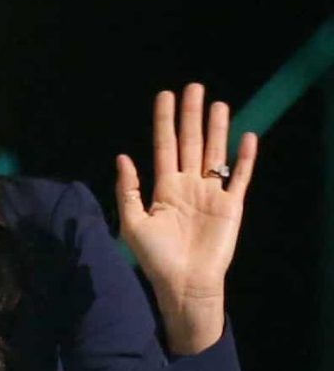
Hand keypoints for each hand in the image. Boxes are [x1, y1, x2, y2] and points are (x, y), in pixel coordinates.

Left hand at [116, 83, 257, 354]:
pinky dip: (245, 158)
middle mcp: (188, 185)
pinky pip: (240, 177)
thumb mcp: (133, 222)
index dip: (164, 121)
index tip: (164, 95)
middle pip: (191, 142)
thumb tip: (122, 156)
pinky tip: (248, 136)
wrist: (184, 284)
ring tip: (218, 103)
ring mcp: (211, 194)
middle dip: (191, 115)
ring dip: (217, 128)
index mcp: (164, 188)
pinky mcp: (232, 206)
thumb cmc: (155, 258)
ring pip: (215, 153)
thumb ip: (128, 189)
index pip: (164, 146)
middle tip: (193, 87)